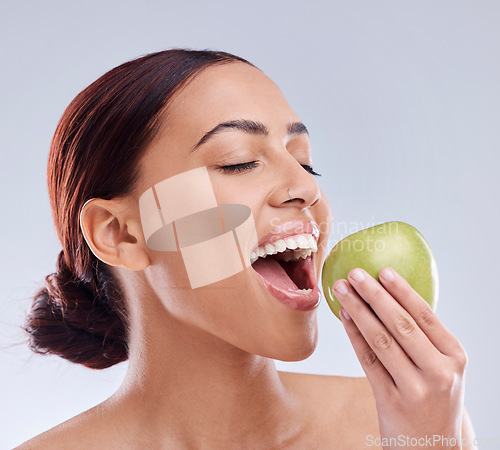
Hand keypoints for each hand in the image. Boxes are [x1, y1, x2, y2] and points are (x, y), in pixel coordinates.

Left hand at [333, 267, 467, 448]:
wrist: (432, 449)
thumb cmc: (434, 399)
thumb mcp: (443, 369)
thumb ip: (424, 339)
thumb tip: (390, 296)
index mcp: (454, 357)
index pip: (425, 315)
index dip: (402, 290)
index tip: (383, 270)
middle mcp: (439, 372)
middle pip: (400, 324)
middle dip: (374, 295)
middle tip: (354, 274)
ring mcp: (415, 389)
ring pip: (381, 340)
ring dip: (358, 311)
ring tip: (341, 290)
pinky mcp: (391, 402)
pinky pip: (368, 361)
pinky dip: (354, 336)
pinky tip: (344, 318)